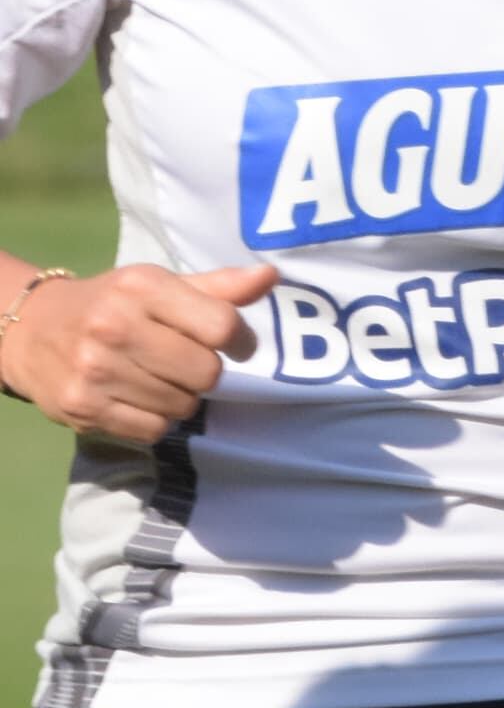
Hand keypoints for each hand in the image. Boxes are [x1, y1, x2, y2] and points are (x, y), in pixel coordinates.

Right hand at [1, 262, 277, 443]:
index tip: (233, 344)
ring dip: (181, 398)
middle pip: (206, 372)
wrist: (30, 331)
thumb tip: (270, 277)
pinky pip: (154, 430)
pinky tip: (138, 399)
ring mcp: (95, 370)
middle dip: (206, 372)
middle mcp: (115, 326)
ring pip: (183, 405)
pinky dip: (156, 420)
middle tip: (185, 363)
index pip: (221, 326)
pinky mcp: (82, 408)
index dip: (239, 341)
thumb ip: (218, 286)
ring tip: (157, 379)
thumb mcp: (159, 285)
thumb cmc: (112, 305)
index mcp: (141, 287)